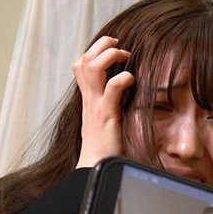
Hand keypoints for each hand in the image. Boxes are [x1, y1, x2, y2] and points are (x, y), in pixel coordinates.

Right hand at [73, 36, 134, 168]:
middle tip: (118, 45)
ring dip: (109, 55)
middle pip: (84, 60)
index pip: (81, 64)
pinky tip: (132, 79)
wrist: (95, 168)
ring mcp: (96, 106)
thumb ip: (108, 104)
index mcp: (88, 99)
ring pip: (92, 68)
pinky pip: (112, 88)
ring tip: (125, 56)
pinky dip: (123, 78)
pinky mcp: (106, 115)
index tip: (112, 49)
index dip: (94, 50)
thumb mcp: (104, 120)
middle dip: (101, 45)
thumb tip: (123, 92)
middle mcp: (89, 99)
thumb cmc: (104, 147)